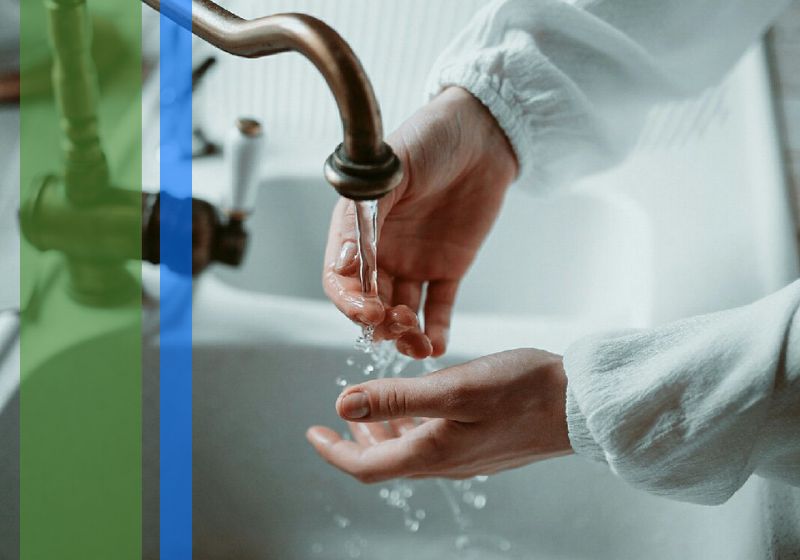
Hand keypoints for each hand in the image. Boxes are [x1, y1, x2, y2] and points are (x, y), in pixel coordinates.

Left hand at [306, 349, 571, 482]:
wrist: (582, 406)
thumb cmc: (524, 391)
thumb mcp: (454, 388)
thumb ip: (397, 397)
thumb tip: (342, 406)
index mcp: (432, 453)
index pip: (367, 466)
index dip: (334, 451)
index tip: (313, 433)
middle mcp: (447, 463)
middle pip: (387, 461)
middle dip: (356, 442)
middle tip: (338, 421)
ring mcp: (467, 457)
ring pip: (411, 451)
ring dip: (385, 433)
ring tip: (372, 410)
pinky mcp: (484, 446)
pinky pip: (436, 444)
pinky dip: (414, 426)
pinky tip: (421, 405)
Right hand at [323, 87, 517, 358]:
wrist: (483, 132)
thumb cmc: (430, 138)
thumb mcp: (392, 170)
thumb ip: (368, 213)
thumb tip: (344, 261)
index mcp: (359, 227)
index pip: (340, 277)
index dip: (349, 301)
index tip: (368, 311)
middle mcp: (382, 251)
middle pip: (369, 303)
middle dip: (378, 323)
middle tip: (396, 324)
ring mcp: (414, 262)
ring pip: (401, 312)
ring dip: (404, 333)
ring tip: (417, 343)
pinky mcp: (447, 268)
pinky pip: (438, 307)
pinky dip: (435, 330)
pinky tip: (436, 346)